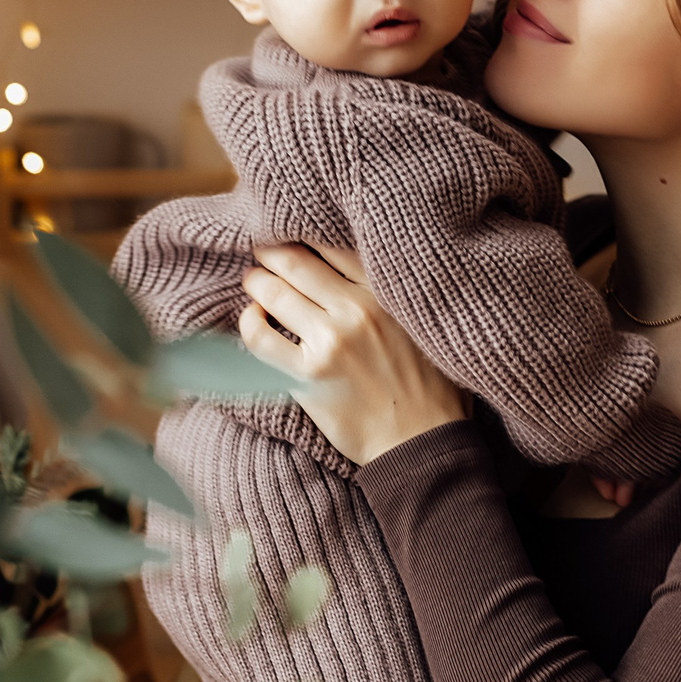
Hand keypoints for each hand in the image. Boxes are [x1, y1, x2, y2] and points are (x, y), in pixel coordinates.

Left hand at [238, 243, 467, 465]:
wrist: (424, 441)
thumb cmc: (431, 386)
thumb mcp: (422, 324)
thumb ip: (391, 295)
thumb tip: (347, 273)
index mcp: (385, 293)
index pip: (331, 247)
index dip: (305, 239)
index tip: (293, 240)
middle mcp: (357, 310)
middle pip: (296, 264)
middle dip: (271, 254)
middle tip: (263, 252)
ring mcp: (330, 342)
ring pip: (274, 294)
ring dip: (257, 283)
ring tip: (255, 283)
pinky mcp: (308, 376)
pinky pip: (260, 338)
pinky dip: (249, 322)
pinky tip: (253, 320)